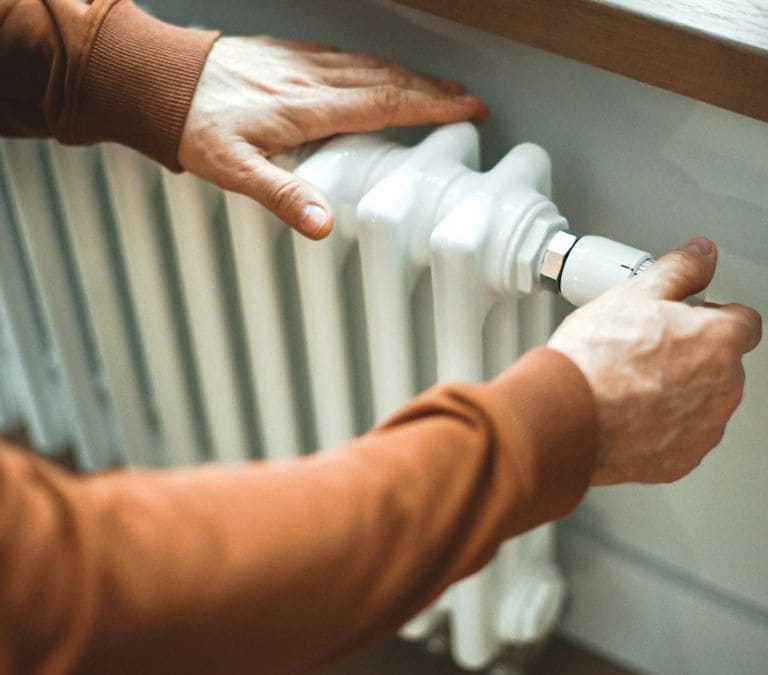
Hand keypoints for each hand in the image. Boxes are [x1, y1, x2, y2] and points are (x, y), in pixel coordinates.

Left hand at [178, 36, 486, 238]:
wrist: (157, 79)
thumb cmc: (193, 124)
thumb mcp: (233, 170)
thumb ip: (282, 196)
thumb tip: (323, 224)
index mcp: (306, 107)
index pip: (385, 103)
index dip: (432, 105)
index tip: (468, 108)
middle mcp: (310, 78)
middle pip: (386, 80)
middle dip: (432, 89)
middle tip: (468, 100)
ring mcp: (298, 61)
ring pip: (367, 64)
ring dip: (408, 75)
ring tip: (436, 86)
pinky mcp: (284, 54)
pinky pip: (342, 55)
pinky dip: (372, 64)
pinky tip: (375, 70)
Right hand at [547, 238, 761, 485]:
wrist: (563, 416)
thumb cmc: (593, 360)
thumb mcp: (632, 294)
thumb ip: (679, 269)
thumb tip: (702, 253)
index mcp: (718, 341)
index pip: (743, 320)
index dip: (710, 314)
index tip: (685, 317)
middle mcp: (722, 388)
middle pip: (721, 363)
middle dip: (692, 355)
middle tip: (644, 349)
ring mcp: (702, 430)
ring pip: (702, 403)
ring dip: (678, 392)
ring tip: (629, 382)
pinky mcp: (679, 461)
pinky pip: (680, 438)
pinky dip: (661, 427)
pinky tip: (626, 413)